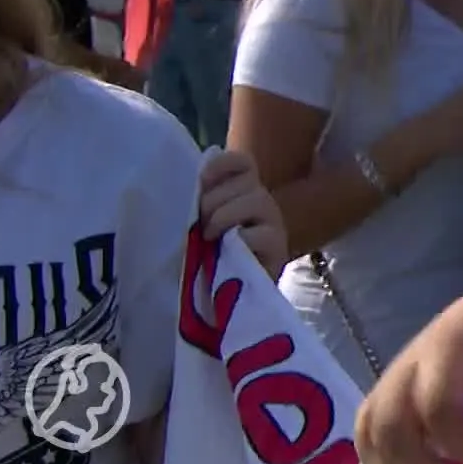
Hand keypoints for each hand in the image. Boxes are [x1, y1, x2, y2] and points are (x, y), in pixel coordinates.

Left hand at [197, 148, 287, 278]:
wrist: (228, 300)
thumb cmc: (209, 258)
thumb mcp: (200, 225)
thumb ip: (198, 204)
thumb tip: (184, 187)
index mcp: (241, 192)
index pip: (241, 163)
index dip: (223, 164)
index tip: (203, 179)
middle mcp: (261, 202)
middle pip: (245, 181)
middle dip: (214, 199)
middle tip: (200, 223)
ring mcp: (273, 224)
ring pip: (256, 200)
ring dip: (225, 216)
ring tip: (209, 237)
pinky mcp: (278, 248)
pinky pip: (261, 233)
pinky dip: (242, 239)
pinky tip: (227, 250)